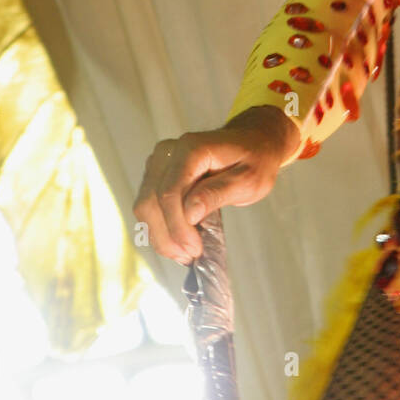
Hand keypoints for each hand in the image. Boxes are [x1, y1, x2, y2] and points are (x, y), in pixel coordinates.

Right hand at [132, 107, 298, 263]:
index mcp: (191, 149)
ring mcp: (159, 162)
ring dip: (160, 235)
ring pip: (144, 206)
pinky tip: (178, 242)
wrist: (252, 143)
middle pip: (151, 201)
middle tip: (190, 257)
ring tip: (184, 253)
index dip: (177, 226)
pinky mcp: (157, 174)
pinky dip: (160, 227)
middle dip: (167, 236)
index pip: (169, 192)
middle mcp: (168, 152)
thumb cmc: (254, 160)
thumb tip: (190, 213)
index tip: (194, 249)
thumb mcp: (248, 180)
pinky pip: (149, 205)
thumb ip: (217, 193)